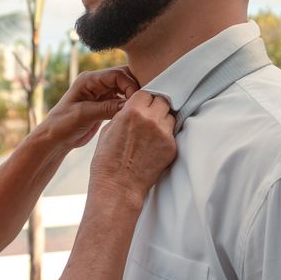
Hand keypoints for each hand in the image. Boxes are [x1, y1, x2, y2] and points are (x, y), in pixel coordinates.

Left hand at [37, 67, 138, 150]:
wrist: (55, 139)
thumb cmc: (62, 125)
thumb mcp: (83, 115)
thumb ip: (105, 108)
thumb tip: (129, 105)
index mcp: (88, 80)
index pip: (116, 74)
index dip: (130, 85)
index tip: (137, 99)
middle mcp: (95, 84)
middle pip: (123, 78)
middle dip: (135, 87)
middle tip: (143, 102)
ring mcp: (101, 94)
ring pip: (124, 88)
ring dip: (133, 96)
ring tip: (139, 109)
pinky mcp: (104, 105)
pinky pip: (122, 100)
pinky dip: (129, 105)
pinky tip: (132, 114)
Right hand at [90, 91, 176, 208]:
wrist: (118, 186)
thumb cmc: (107, 160)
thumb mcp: (109, 129)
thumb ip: (124, 114)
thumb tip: (133, 108)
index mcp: (132, 111)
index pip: (146, 93)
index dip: (142, 100)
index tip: (140, 106)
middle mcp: (151, 119)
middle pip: (162, 101)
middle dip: (155, 106)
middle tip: (148, 117)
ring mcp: (164, 133)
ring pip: (170, 116)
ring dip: (163, 120)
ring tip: (152, 131)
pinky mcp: (171, 147)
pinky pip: (173, 133)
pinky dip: (165, 135)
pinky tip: (154, 145)